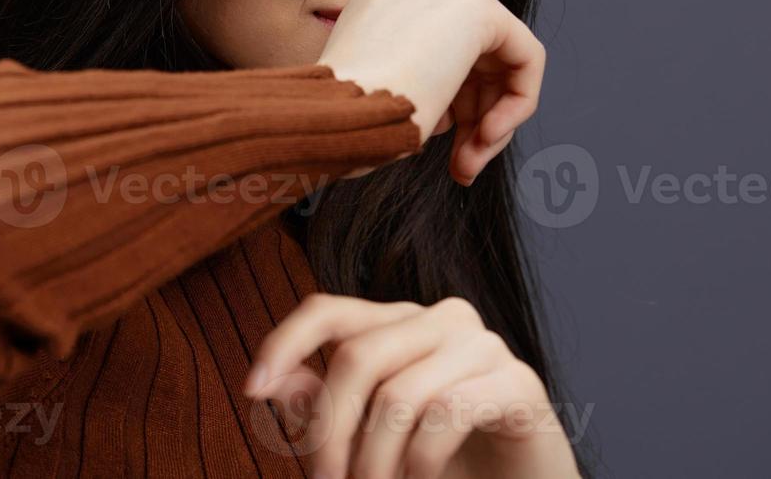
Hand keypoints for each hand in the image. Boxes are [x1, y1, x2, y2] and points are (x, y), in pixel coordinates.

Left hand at [244, 294, 580, 478]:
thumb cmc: (442, 459)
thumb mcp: (369, 434)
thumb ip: (322, 404)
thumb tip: (272, 381)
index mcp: (399, 321)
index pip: (327, 310)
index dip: (284, 342)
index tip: (251, 390)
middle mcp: (441, 318)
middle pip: (357, 357)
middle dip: (329, 430)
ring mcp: (483, 345)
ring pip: (398, 392)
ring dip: (374, 459)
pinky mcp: (519, 382)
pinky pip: (448, 413)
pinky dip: (421, 461)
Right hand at [316, 0, 545, 185]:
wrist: (342, 111)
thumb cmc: (344, 117)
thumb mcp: (372, 94)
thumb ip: (406, 82)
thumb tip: (441, 110)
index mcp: (373, 7)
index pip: (427, 55)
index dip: (442, 107)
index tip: (436, 145)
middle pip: (464, 60)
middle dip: (468, 119)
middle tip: (461, 167)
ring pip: (493, 64)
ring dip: (487, 120)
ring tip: (467, 162)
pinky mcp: (478, 7)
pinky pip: (523, 57)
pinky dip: (516, 102)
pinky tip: (488, 135)